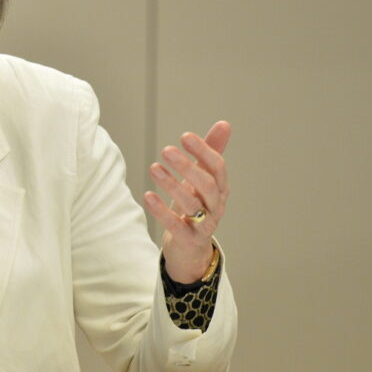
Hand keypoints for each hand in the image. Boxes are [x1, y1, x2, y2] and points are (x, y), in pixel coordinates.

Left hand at [144, 121, 230, 283]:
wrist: (190, 248)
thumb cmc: (196, 207)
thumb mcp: (202, 179)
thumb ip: (210, 153)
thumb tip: (225, 124)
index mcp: (220, 188)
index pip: (217, 167)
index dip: (203, 151)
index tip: (185, 137)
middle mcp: (215, 206)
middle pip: (207, 184)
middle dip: (187, 166)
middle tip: (166, 150)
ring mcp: (203, 224)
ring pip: (192, 204)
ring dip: (172, 185)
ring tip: (154, 168)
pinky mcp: (188, 240)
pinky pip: (176, 225)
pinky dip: (161, 211)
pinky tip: (147, 196)